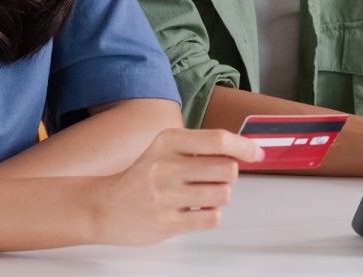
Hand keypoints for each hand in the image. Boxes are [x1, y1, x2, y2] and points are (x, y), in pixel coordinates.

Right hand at [91, 128, 261, 244]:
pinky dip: (210, 214)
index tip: (257, 153)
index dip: (244, 146)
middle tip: (216, 178)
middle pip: (227, 169)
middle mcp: (166, 166)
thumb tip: (243, 151)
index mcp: (168, 141)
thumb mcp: (166, 149)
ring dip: (220, 196)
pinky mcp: (167, 222)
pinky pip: (211, 217)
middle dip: (229, 175)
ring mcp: (166, 196)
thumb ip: (200, 148)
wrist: (105, 206)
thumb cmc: (143, 176)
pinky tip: (195, 210)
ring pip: (223, 194)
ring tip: (202, 195)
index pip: (218, 140)